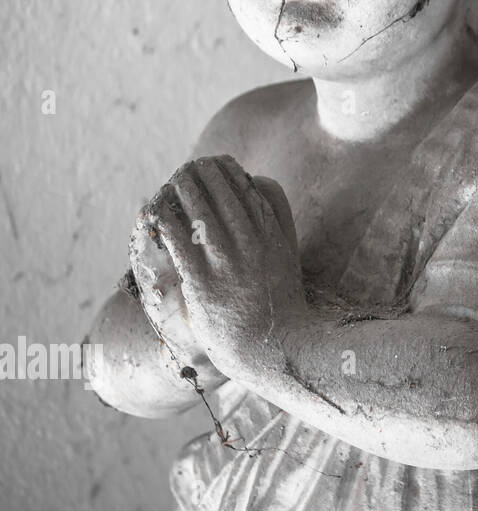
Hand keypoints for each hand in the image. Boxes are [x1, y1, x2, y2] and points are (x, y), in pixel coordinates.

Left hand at [140, 155, 303, 379]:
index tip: (218, 162)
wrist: (272, 347)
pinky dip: (167, 221)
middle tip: (190, 165)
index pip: (253, 189)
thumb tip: (258, 185)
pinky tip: (157, 211)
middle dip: (205, 173)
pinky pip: (181, 241)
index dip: (231, 171)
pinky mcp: (204, 283)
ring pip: (202, 211)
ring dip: (184, 189)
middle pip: (226, 194)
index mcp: (275, 237)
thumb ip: (277, 221)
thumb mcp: (287, 256)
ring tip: (174, 179)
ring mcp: (229, 263)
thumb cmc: (279, 303)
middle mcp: (254, 245)